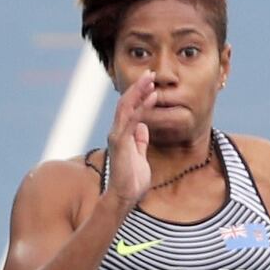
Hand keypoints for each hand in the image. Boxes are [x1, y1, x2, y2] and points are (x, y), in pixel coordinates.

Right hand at [105, 77, 156, 204]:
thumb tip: (143, 127)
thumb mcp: (139, 155)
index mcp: (122, 134)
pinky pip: (132, 120)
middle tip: (150, 73)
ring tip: (150, 79)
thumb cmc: (132, 179)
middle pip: (126, 103)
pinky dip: (142, 107)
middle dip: (138, 87)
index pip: (129, 108)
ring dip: (139, 91)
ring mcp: (117, 136)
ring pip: (126, 107)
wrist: (125, 196)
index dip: (139, 94)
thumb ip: (139, 140)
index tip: (150, 82)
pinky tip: (152, 97)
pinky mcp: (121, 143)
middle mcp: (117, 132)